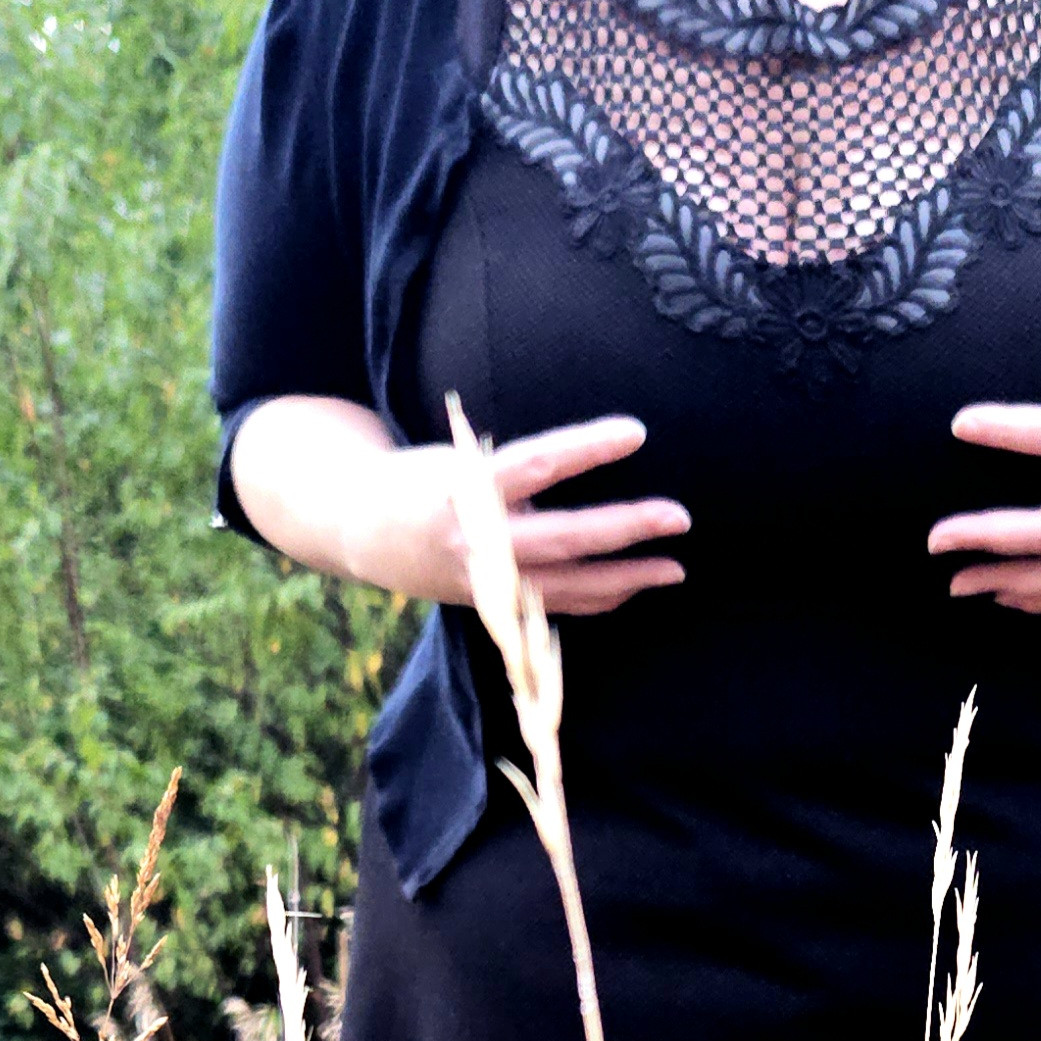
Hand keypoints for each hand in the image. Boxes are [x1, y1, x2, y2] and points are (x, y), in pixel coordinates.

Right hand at [353, 413, 687, 613]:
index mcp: (468, 487)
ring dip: (628, 579)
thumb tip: (587, 455)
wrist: (360, 532)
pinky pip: (557, 607)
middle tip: (680, 516)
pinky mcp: (493, 608)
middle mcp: (480, 540)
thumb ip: (516, 469)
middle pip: (566, 537)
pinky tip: (636, 587)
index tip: (637, 432)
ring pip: (570, 585)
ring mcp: (489, 581)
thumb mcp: (459, 458)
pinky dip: (600, 598)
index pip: (538, 462)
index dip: (588, 447)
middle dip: (627, 528)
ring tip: (675, 569)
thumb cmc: (424, 480)